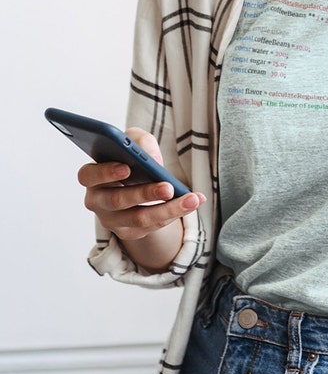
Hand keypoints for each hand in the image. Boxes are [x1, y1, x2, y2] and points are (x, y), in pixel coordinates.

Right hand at [80, 127, 204, 270]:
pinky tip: (193, 202)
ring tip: (191, 199)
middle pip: (117, 200)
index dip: (105, 172)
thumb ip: (139, 141)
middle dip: (144, 193)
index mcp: (92, 176)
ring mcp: (112, 220)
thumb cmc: (131, 159)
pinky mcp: (130, 232)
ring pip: (140, 218)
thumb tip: (152, 159)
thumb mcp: (134, 142)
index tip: (126, 168)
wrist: (137, 184)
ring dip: (169, 209)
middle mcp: (97, 201)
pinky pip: (153, 226)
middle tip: (168, 187)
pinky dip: (176, 213)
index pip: (88, 175)